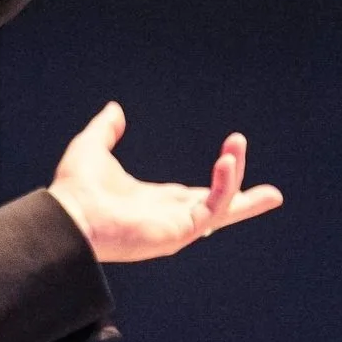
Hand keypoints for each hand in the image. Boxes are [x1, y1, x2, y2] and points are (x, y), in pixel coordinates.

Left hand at [46, 101, 284, 263]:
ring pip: (221, 205)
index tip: (233, 164)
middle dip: (246, 201)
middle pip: (221, 209)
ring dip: (234, 176)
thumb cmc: (75, 190)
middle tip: (275, 195)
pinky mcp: (179, 232)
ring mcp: (178, 227)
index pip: (200, 194)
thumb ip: (107, 130)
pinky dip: (224, 186)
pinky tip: (225, 162)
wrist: (67, 216)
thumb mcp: (93, 148)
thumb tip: (115, 109)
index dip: (221, 181)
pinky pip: (211, 209)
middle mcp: (172, 217)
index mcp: (159, 202)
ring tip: (235, 143)